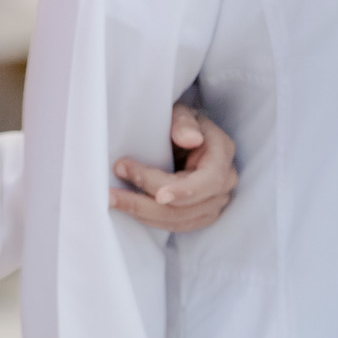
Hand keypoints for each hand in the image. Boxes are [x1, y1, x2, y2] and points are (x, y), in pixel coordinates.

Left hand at [110, 104, 237, 233]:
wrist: (182, 135)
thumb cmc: (180, 123)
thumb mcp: (181, 112)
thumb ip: (184, 123)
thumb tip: (190, 139)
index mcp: (222, 154)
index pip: (208, 181)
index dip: (183, 191)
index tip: (157, 195)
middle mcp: (224, 181)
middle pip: (188, 206)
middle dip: (147, 202)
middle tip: (113, 193)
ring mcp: (214, 201)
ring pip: (179, 220)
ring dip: (142, 213)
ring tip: (113, 199)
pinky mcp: (200, 214)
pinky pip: (176, 225)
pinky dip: (149, 219)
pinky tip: (128, 207)